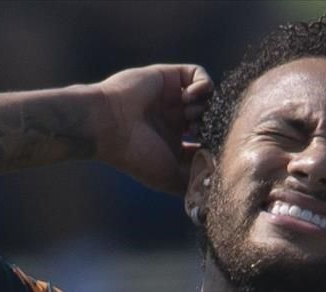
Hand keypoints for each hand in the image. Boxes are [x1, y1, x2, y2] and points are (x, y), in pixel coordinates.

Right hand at [97, 64, 212, 195]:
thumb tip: (217, 183)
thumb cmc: (136, 156)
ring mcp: (172, 98)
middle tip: (203, 132)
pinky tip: (191, 97)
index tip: (214, 150)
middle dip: (213, 124)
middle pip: (210, 116)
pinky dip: (203, 85)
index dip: (214, 143)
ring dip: (206, 106)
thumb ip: (193, 181)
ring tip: (190, 117)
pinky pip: (198, 74)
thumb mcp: (169, 178)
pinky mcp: (169, 76)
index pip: (206, 140)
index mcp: (173, 142)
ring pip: (207, 96)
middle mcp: (174, 119)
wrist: (108, 125)